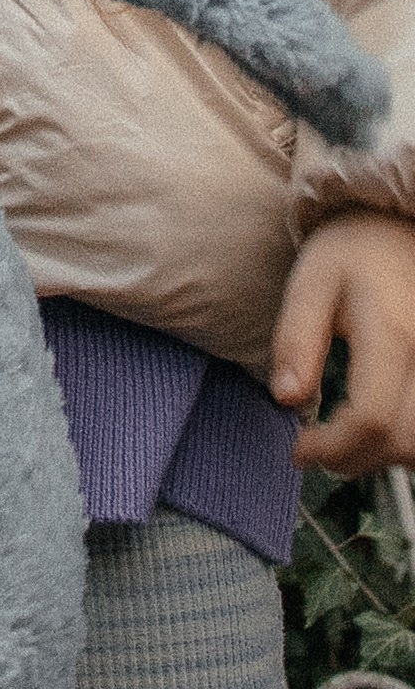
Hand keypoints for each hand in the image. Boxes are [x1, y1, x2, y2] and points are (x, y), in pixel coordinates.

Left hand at [272, 208, 414, 470]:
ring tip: (342, 437)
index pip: (372, 418)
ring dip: (382, 455)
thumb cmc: (351, 252)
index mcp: (391, 335)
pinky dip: (403, 441)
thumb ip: (296, 340)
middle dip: (354, 458)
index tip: (297, 447)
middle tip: (315, 447)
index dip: (333, 447)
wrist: (399, 230)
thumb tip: (286, 400)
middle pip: (403, 442)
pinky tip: (375, 427)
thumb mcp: (311, 284)